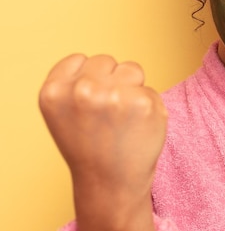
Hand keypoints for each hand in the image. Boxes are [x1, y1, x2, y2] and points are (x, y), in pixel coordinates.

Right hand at [39, 54, 166, 230]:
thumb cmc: (90, 146)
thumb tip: (99, 62)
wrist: (111, 183)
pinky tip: (138, 126)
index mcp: (55, 91)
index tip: (88, 104)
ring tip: (123, 117)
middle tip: (107, 114)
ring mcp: (114, 96)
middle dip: (110, 81)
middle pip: (106, 61)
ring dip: (132, 87)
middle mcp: (82, 91)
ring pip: (131, 69)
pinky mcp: (143, 102)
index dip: (88, 80)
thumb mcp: (62, 112)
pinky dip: (149, 105)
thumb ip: (72, 82)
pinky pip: (150, 89)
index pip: (79, 60)